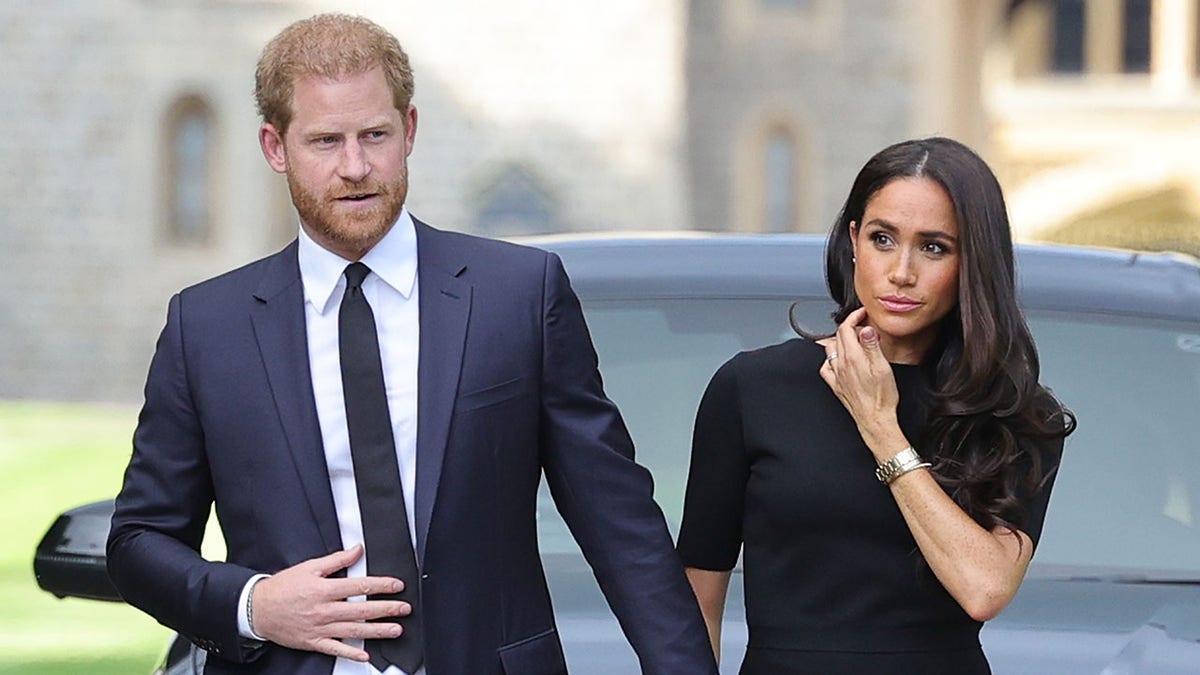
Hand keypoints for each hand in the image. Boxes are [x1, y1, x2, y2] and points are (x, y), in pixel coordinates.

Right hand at [251, 545, 411, 661]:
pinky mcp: (314, 641)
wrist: (258, 609)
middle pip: (362, 609)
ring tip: (395, 630)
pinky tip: (365, 655)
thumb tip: (357, 550)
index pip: (360, 586)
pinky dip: (351, 653)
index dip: (381, 585)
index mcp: (324, 589)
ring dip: (377, 630)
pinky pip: (335, 649)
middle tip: (404, 609)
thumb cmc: (283, 587)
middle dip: (386, 609)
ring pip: (354, 630)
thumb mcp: (310, 567)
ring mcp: (320, 628)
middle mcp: (325, 609)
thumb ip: (336, 560)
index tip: (397, 586)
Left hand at [818, 308, 902, 456]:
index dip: (854, 317)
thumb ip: (872, 346)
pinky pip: (826, 367)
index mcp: (852, 358)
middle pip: (838, 336)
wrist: (875, 420)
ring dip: (840, 340)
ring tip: (853, 340)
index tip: (863, 314)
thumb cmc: (882, 397)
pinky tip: (839, 360)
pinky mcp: (835, 385)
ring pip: (830, 349)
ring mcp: (836, 375)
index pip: (846, 328)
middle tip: (863, 325)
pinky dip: (830, 359)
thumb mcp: (882, 367)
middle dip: (849, 326)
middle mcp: (840, 365)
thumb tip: (865, 329)